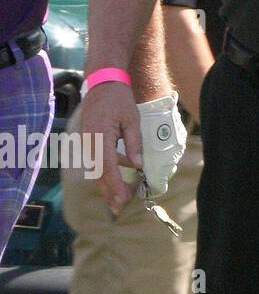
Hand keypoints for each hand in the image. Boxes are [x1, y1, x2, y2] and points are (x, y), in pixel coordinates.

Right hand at [77, 82, 141, 214]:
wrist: (103, 84)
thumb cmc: (119, 100)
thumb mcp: (132, 120)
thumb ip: (133, 143)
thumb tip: (138, 166)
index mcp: (99, 137)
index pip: (107, 167)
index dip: (115, 186)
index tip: (123, 200)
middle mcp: (88, 143)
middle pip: (98, 173)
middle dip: (109, 192)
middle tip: (119, 209)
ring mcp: (85, 142)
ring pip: (95, 170)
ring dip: (106, 185)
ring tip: (118, 201)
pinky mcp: (87, 141)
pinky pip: (96, 161)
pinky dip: (105, 173)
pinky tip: (116, 182)